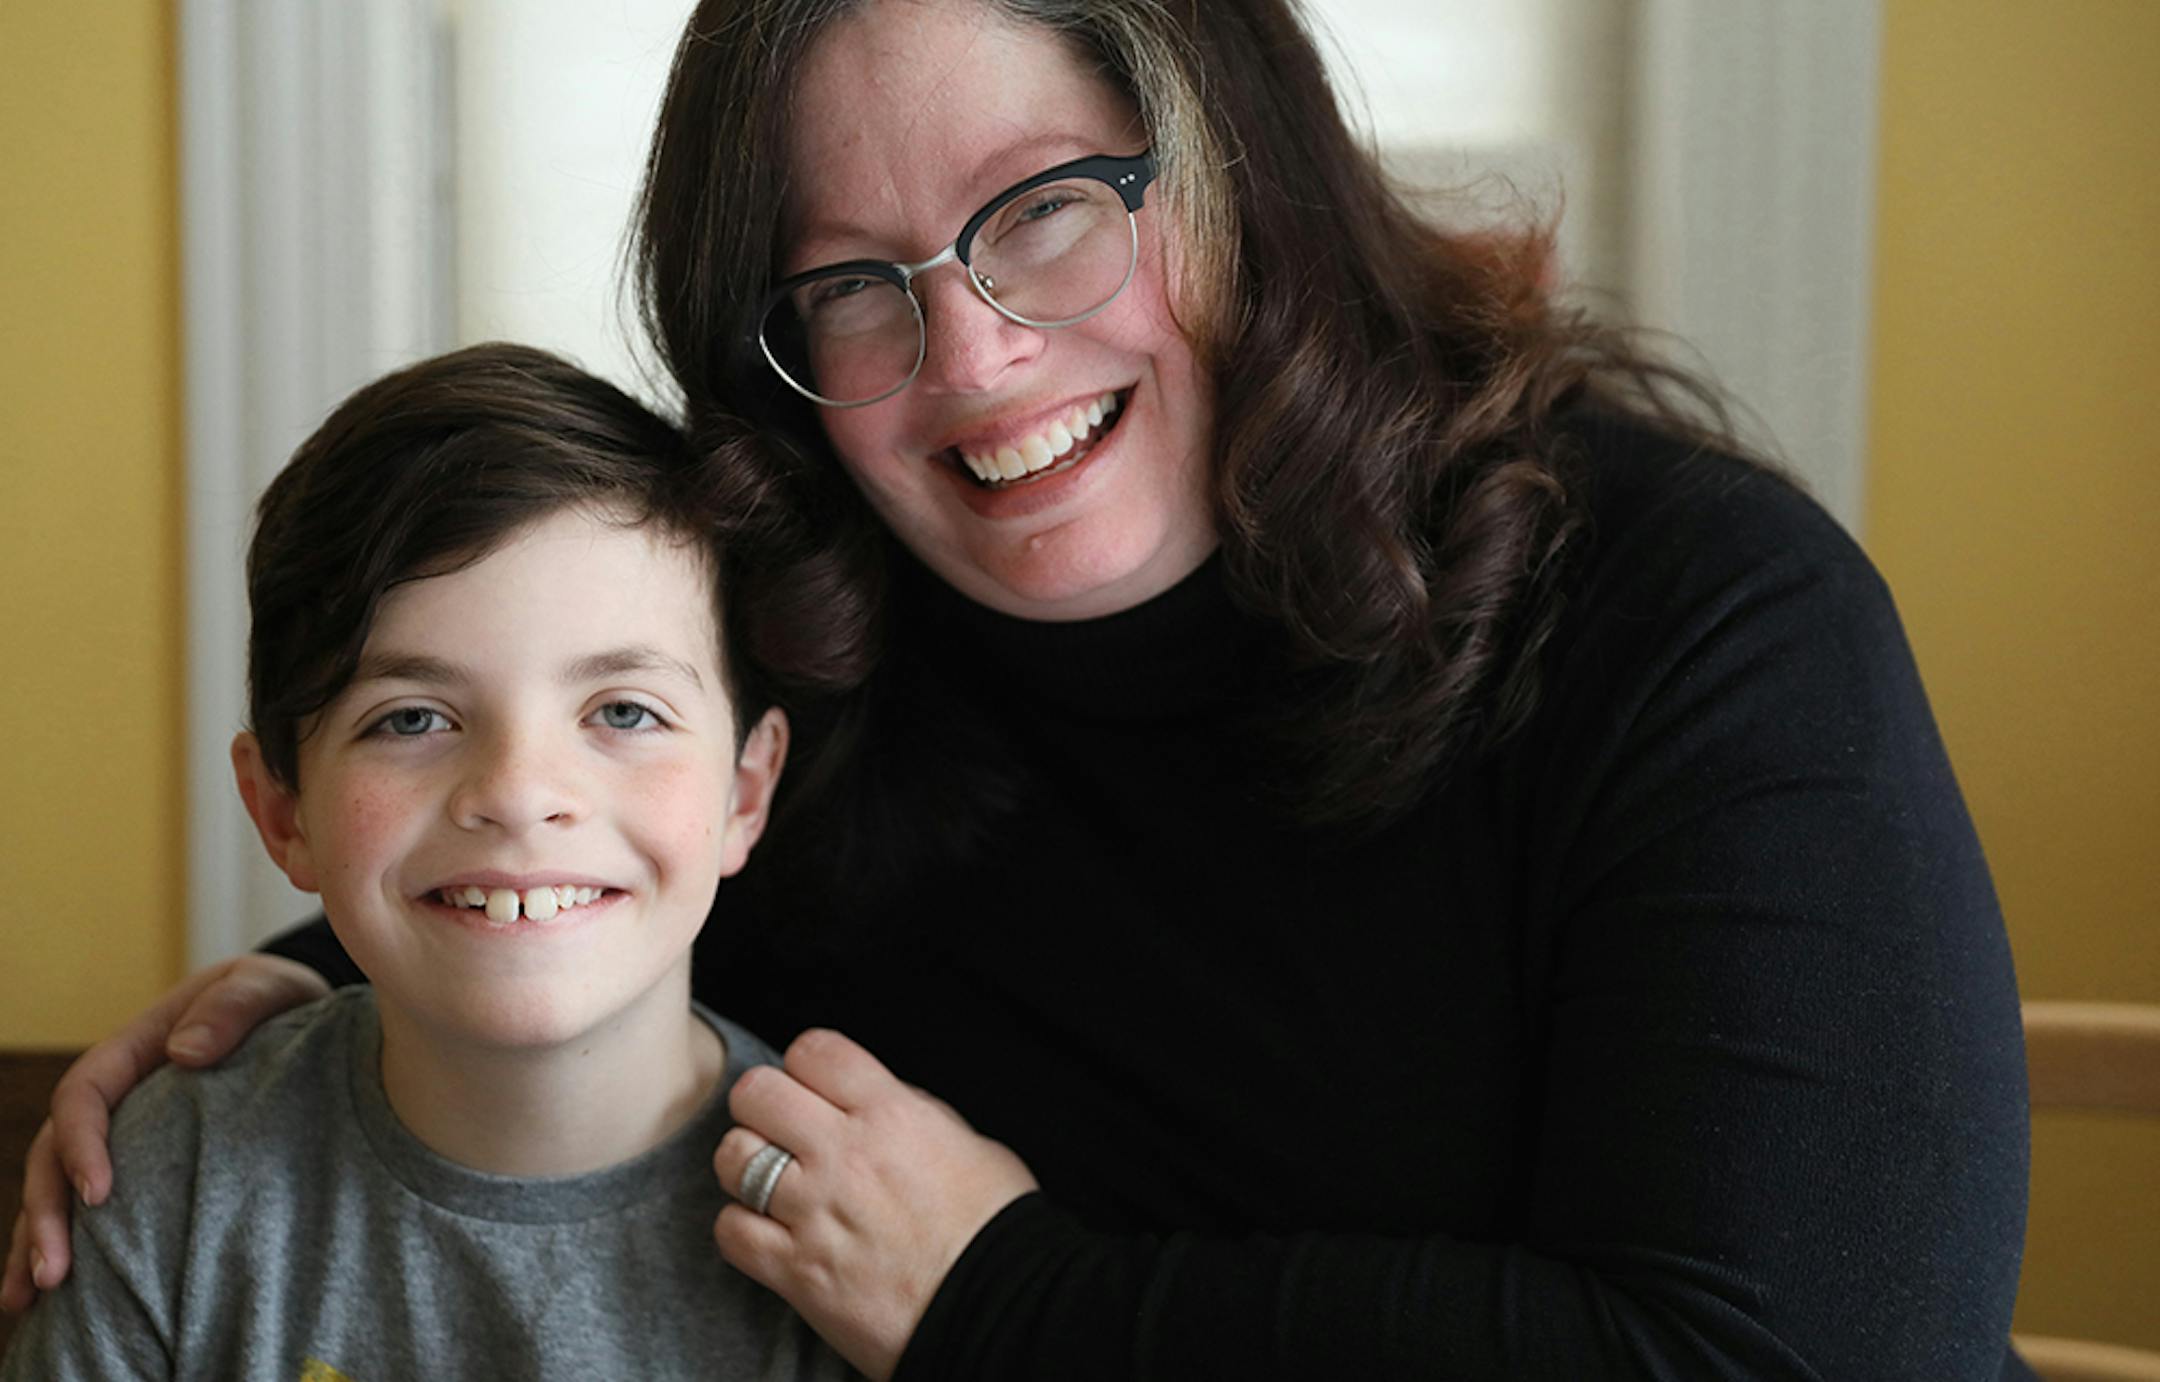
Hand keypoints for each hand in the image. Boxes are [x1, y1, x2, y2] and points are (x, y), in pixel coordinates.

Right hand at [1, 954, 328, 1311]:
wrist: (298, 1015)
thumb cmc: (277, 999)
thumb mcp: (264, 986)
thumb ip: (232, 1008)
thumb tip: (185, 1052)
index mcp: (133, 1049)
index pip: (83, 1095)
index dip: (82, 1144)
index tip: (100, 1194)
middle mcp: (116, 1095)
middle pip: (52, 1153)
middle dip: (46, 1213)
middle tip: (55, 1272)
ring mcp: (122, 1132)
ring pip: (58, 1187)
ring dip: (38, 1240)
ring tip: (30, 1299)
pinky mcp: (144, 1164)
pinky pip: (93, 1206)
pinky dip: (75, 1246)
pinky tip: (57, 1300)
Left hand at [713, 1029, 1038, 1381]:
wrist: (998, 1310)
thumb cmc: (995, 1230)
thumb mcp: (969, 1143)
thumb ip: (914, 1113)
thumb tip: (877, 1103)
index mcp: (891, 1114)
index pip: (813, 1051)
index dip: (807, 1065)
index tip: (814, 1087)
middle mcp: (843, 1155)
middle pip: (756, 1093)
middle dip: (762, 1105)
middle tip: (779, 1128)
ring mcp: (814, 1212)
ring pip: (733, 1158)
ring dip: (745, 1166)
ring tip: (768, 1181)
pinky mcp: (796, 1271)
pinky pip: (730, 1231)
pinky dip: (740, 1228)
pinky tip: (767, 1232)